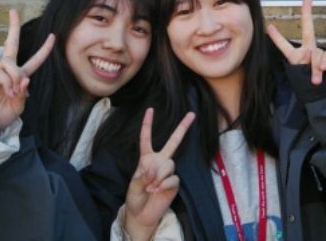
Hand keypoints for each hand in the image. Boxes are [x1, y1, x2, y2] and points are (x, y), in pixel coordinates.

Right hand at [0, 10, 54, 133]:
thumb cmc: (2, 115)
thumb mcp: (19, 106)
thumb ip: (24, 92)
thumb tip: (25, 79)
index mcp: (19, 77)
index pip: (34, 61)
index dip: (44, 49)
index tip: (53, 36)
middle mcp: (7, 71)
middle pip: (11, 45)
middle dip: (13, 27)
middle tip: (13, 11)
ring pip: (10, 63)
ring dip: (15, 78)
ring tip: (12, 93)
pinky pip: (1, 74)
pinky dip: (7, 82)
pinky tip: (6, 90)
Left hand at [123, 108, 195, 240]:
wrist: (141, 215)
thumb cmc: (135, 198)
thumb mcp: (133, 185)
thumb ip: (143, 175)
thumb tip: (154, 170)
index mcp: (146, 158)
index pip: (146, 138)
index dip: (148, 124)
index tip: (150, 109)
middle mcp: (159, 161)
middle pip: (173, 141)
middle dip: (182, 128)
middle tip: (192, 114)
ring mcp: (168, 172)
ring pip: (169, 164)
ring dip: (159, 175)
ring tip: (151, 186)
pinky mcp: (174, 183)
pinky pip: (172, 178)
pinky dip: (163, 184)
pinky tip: (156, 191)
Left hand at [266, 0, 325, 84]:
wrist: (320, 95)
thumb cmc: (306, 86)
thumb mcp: (300, 78)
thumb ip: (308, 70)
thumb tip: (319, 66)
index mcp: (295, 56)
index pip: (284, 45)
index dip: (276, 36)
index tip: (268, 26)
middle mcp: (307, 51)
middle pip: (308, 29)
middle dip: (307, 14)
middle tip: (307, 0)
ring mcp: (317, 54)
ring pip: (317, 52)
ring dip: (316, 65)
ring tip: (315, 79)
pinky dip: (325, 62)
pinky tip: (323, 68)